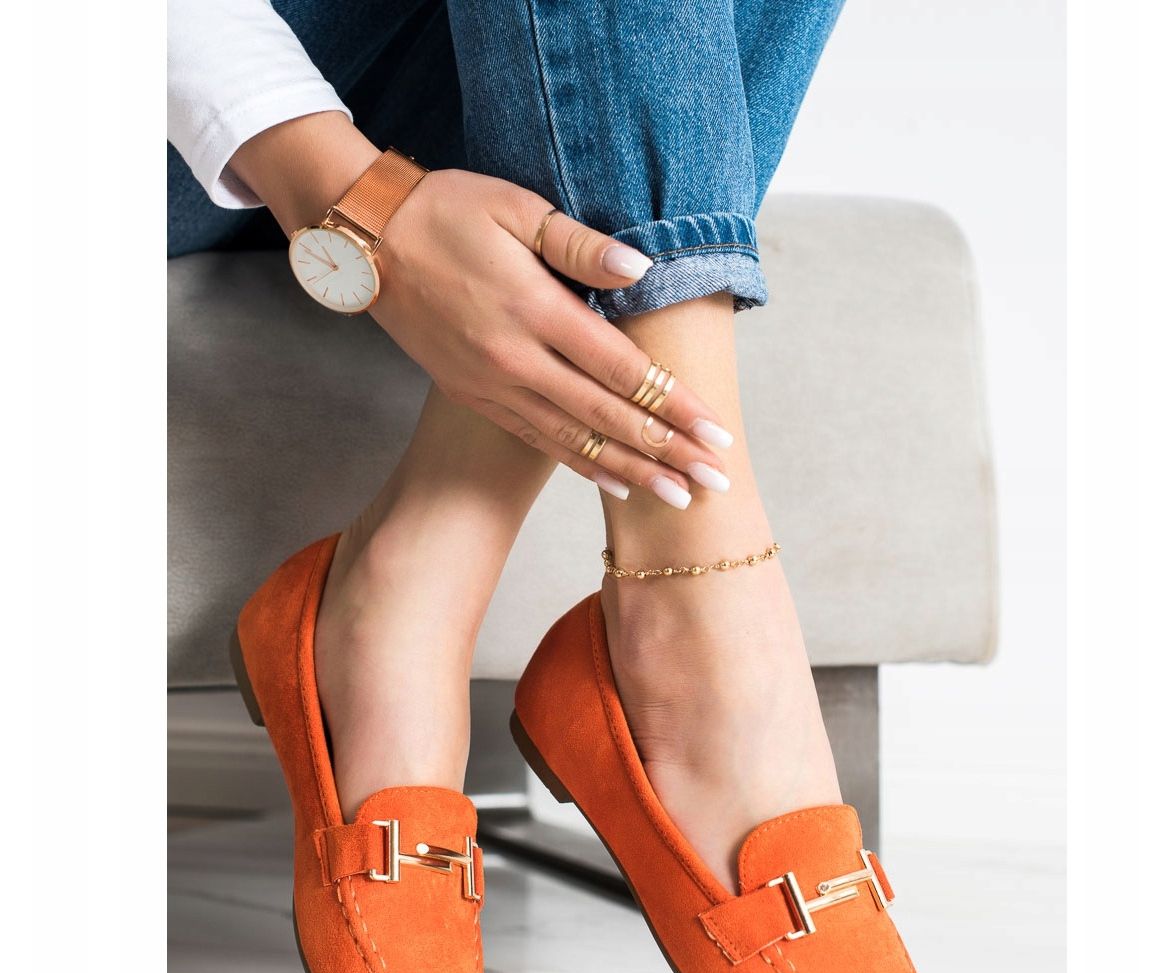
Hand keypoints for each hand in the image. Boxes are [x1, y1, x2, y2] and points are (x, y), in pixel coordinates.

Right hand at [370, 168, 732, 499]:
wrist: (366, 243)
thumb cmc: (446, 212)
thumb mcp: (515, 208)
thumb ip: (579, 245)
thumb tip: (640, 269)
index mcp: (534, 310)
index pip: (622, 370)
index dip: (674, 405)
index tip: (715, 433)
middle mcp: (516, 360)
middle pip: (607, 418)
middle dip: (667, 452)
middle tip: (713, 484)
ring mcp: (493, 386)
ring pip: (575, 441)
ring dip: (631, 472)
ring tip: (676, 498)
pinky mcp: (475, 397)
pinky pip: (538, 441)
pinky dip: (581, 465)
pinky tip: (615, 482)